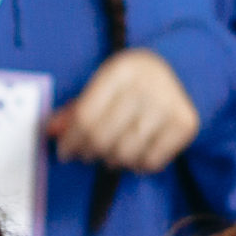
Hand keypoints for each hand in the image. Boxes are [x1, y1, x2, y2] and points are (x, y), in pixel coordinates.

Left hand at [46, 49, 199, 172]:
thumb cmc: (131, 83)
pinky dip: (137, 165)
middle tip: (85, 155)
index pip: (86, 117)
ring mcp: (168, 105)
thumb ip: (76, 108)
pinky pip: (151, 161)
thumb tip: (50, 130)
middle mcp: (146, 86)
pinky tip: (134, 155)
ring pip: (125, 153)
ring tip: (110, 154)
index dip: (70, 140)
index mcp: (120, 71)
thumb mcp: (103, 85)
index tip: (64, 152)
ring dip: (111, 160)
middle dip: (88, 153)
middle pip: (103, 138)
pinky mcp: (185, 124)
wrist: (180, 72)